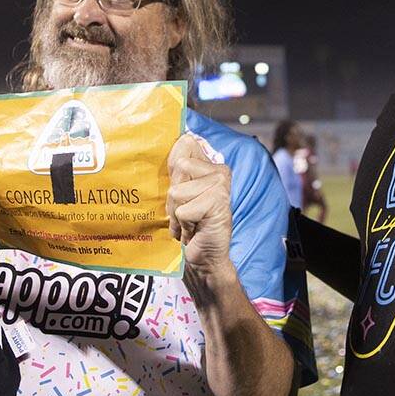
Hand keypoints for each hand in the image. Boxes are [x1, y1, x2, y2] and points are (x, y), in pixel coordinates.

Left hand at [167, 134, 234, 278]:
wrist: (205, 258)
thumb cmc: (191, 225)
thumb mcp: (180, 193)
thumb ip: (179, 168)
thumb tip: (183, 137)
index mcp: (212, 165)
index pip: (182, 149)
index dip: (174, 175)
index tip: (183, 194)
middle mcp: (220, 171)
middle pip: (177, 169)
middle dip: (173, 197)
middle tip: (186, 212)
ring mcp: (221, 186)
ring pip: (177, 192)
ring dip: (177, 214)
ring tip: (191, 222)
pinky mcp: (218, 202)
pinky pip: (182, 210)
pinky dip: (183, 225)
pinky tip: (196, 230)